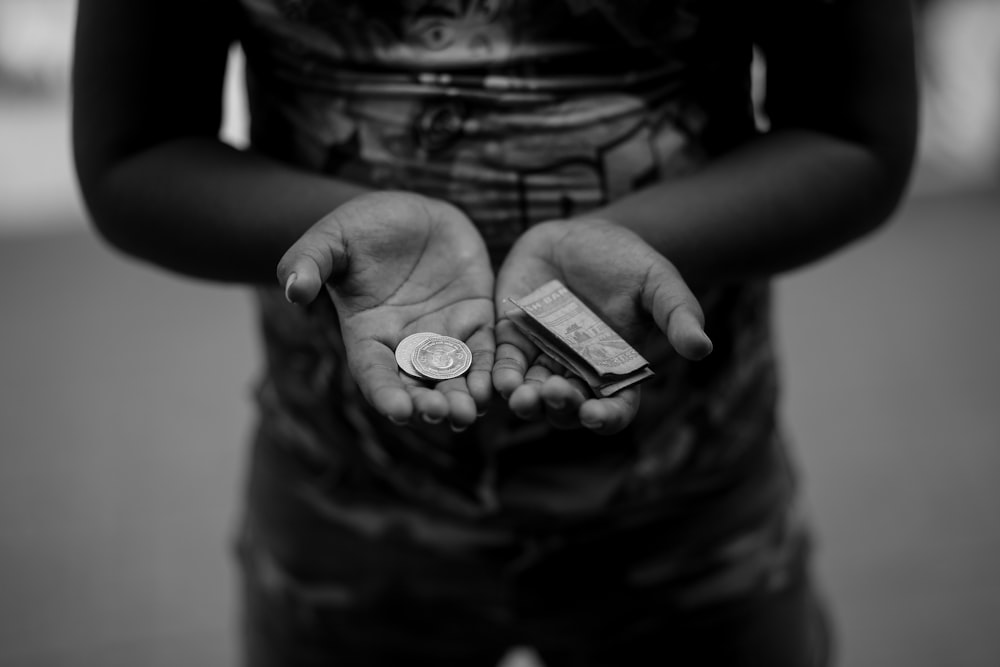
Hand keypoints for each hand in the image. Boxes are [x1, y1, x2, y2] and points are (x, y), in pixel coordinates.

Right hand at [277, 191, 494, 429]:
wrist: (407, 210)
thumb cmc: (361, 226)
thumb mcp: (330, 239)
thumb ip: (309, 263)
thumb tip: (293, 289)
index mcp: (368, 335)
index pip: (375, 374)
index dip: (386, 394)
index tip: (399, 412)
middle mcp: (407, 344)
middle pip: (418, 386)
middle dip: (430, 404)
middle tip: (444, 415)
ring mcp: (443, 334)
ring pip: (455, 376)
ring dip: (464, 396)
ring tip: (472, 410)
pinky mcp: (475, 318)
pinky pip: (486, 350)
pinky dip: (490, 369)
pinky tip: (497, 385)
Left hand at [493, 219, 711, 433]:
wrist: (582, 235)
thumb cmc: (627, 262)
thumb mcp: (659, 283)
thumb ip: (679, 315)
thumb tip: (702, 348)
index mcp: (617, 370)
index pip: (615, 408)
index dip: (606, 417)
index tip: (595, 415)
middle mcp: (578, 374)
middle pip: (568, 406)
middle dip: (560, 405)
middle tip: (554, 393)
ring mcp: (543, 359)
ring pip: (532, 394)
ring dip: (525, 401)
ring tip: (520, 397)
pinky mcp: (513, 340)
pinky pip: (504, 366)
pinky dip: (500, 376)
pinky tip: (499, 381)